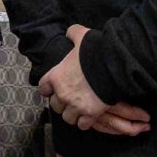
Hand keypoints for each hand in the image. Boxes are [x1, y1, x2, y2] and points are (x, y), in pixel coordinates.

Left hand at [37, 29, 151, 136]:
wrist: (113, 66)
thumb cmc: (96, 51)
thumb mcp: (83, 37)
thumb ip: (73, 33)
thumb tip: (70, 31)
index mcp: (56, 76)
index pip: (43, 88)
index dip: (49, 89)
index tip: (54, 89)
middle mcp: (62, 93)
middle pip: (55, 105)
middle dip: (61, 103)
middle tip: (70, 99)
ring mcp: (75, 105)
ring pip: (67, 117)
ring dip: (72, 114)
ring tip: (79, 110)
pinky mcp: (89, 114)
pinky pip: (82, 124)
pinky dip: (85, 122)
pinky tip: (89, 117)